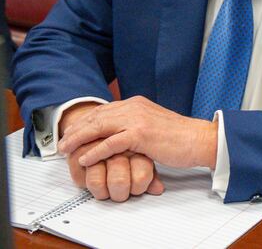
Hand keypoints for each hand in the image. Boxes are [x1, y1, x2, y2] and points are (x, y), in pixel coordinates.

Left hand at [58, 96, 218, 169]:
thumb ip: (135, 127)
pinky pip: (111, 143)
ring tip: (66, 150)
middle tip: (62, 142)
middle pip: (97, 116)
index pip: (103, 110)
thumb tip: (120, 137)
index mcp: (136, 104)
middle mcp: (134, 107)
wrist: (199, 139)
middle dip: (76, 130)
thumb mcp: (153, 126)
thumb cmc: (180, 138)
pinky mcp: (140, 134)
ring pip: (99, 127)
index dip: (85, 122)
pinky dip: (95, 151)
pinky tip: (84, 158)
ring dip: (79, 139)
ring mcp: (137, 119)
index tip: (72, 132)